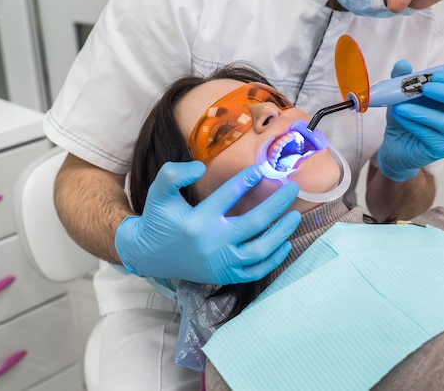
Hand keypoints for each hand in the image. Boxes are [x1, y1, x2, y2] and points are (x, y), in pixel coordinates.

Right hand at [115, 161, 300, 284]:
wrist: (149, 255)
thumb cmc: (158, 219)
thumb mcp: (159, 192)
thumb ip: (174, 174)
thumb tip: (200, 167)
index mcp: (197, 221)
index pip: (228, 196)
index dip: (246, 180)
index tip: (262, 169)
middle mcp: (211, 243)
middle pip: (254, 223)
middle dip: (277, 204)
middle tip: (294, 188)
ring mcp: (220, 262)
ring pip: (260, 250)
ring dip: (281, 232)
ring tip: (295, 215)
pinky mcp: (224, 275)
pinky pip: (254, 271)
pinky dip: (272, 259)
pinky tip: (284, 243)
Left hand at [377, 59, 443, 181]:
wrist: (395, 146)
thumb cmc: (406, 118)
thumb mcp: (401, 96)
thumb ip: (402, 80)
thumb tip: (403, 64)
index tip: (434, 75)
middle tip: (425, 87)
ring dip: (421, 111)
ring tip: (400, 106)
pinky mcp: (442, 150)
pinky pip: (429, 134)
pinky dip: (413, 123)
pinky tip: (399, 116)